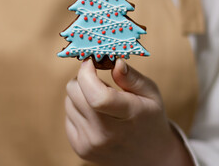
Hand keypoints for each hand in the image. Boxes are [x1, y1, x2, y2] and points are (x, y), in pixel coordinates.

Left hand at [65, 59, 193, 165]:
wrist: (150, 155)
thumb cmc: (150, 118)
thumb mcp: (150, 93)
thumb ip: (131, 77)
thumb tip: (114, 62)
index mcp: (128, 116)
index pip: (97, 96)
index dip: (87, 73)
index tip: (90, 61)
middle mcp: (105, 134)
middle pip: (75, 93)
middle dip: (83, 78)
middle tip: (100, 81)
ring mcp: (90, 143)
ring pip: (68, 101)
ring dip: (81, 95)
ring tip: (101, 102)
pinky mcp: (80, 148)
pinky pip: (68, 115)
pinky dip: (78, 109)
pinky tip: (96, 115)